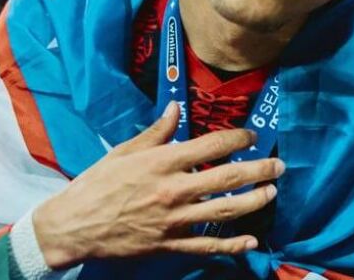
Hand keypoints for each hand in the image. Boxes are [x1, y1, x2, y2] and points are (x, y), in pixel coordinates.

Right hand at [33, 102, 283, 268]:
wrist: (74, 226)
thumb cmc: (97, 184)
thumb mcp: (124, 152)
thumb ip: (156, 133)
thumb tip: (177, 108)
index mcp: (162, 163)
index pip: (210, 147)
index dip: (237, 140)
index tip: (252, 136)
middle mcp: (173, 190)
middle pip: (226, 179)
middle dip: (258, 172)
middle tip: (279, 167)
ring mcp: (173, 220)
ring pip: (223, 212)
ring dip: (252, 202)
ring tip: (271, 193)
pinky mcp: (169, 244)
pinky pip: (206, 245)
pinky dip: (231, 244)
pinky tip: (250, 241)